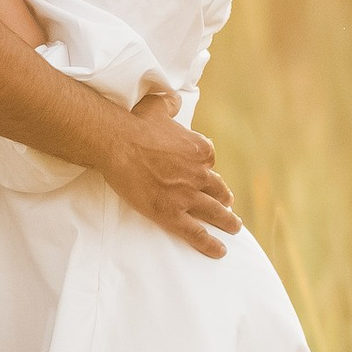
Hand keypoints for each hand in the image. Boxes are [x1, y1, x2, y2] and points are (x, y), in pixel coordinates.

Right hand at [100, 92, 236, 258]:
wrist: (117, 144)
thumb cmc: (135, 124)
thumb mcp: (158, 106)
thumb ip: (171, 104)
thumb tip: (176, 101)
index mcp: (199, 150)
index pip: (210, 161)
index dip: (206, 169)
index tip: (206, 174)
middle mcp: (199, 174)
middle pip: (218, 189)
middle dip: (224, 198)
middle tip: (227, 204)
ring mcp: (187, 196)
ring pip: (214, 212)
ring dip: (227, 221)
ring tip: (234, 227)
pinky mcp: (172, 214)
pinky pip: (197, 233)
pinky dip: (210, 244)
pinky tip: (220, 251)